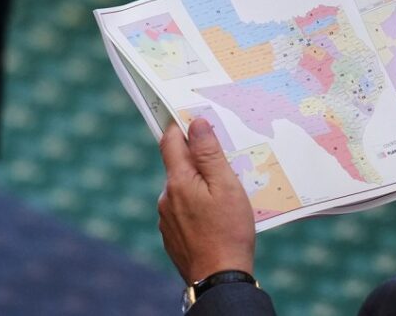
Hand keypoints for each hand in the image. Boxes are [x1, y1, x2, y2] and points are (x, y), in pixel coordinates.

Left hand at [157, 119, 254, 282]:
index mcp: (178, 181)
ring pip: (182, 189)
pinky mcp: (172, 235)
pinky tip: (217, 217)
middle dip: (199, 160)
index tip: (195, 117)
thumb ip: (210, 154)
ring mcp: (167, 218)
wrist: (219, 277)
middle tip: (226, 162)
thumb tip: (197, 124)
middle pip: (179, 165)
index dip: (181, 126)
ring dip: (200, 186)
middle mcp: (166, 197)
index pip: (170, 141)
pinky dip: (198, 206)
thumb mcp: (226, 186)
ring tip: (226, 197)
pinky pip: (184, 210)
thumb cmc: (228, 231)